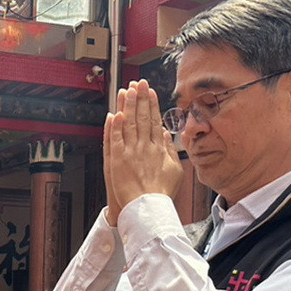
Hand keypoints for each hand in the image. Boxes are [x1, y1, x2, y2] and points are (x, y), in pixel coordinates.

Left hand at [106, 80, 183, 213]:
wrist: (147, 207)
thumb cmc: (160, 193)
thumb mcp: (174, 170)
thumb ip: (169, 150)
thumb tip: (164, 134)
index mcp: (158, 148)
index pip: (154, 120)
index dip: (151, 104)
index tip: (149, 91)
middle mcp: (145, 147)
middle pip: (142, 117)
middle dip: (140, 98)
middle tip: (138, 82)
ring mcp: (131, 152)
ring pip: (129, 124)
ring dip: (127, 106)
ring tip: (127, 90)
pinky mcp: (118, 160)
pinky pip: (115, 138)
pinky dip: (115, 125)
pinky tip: (115, 113)